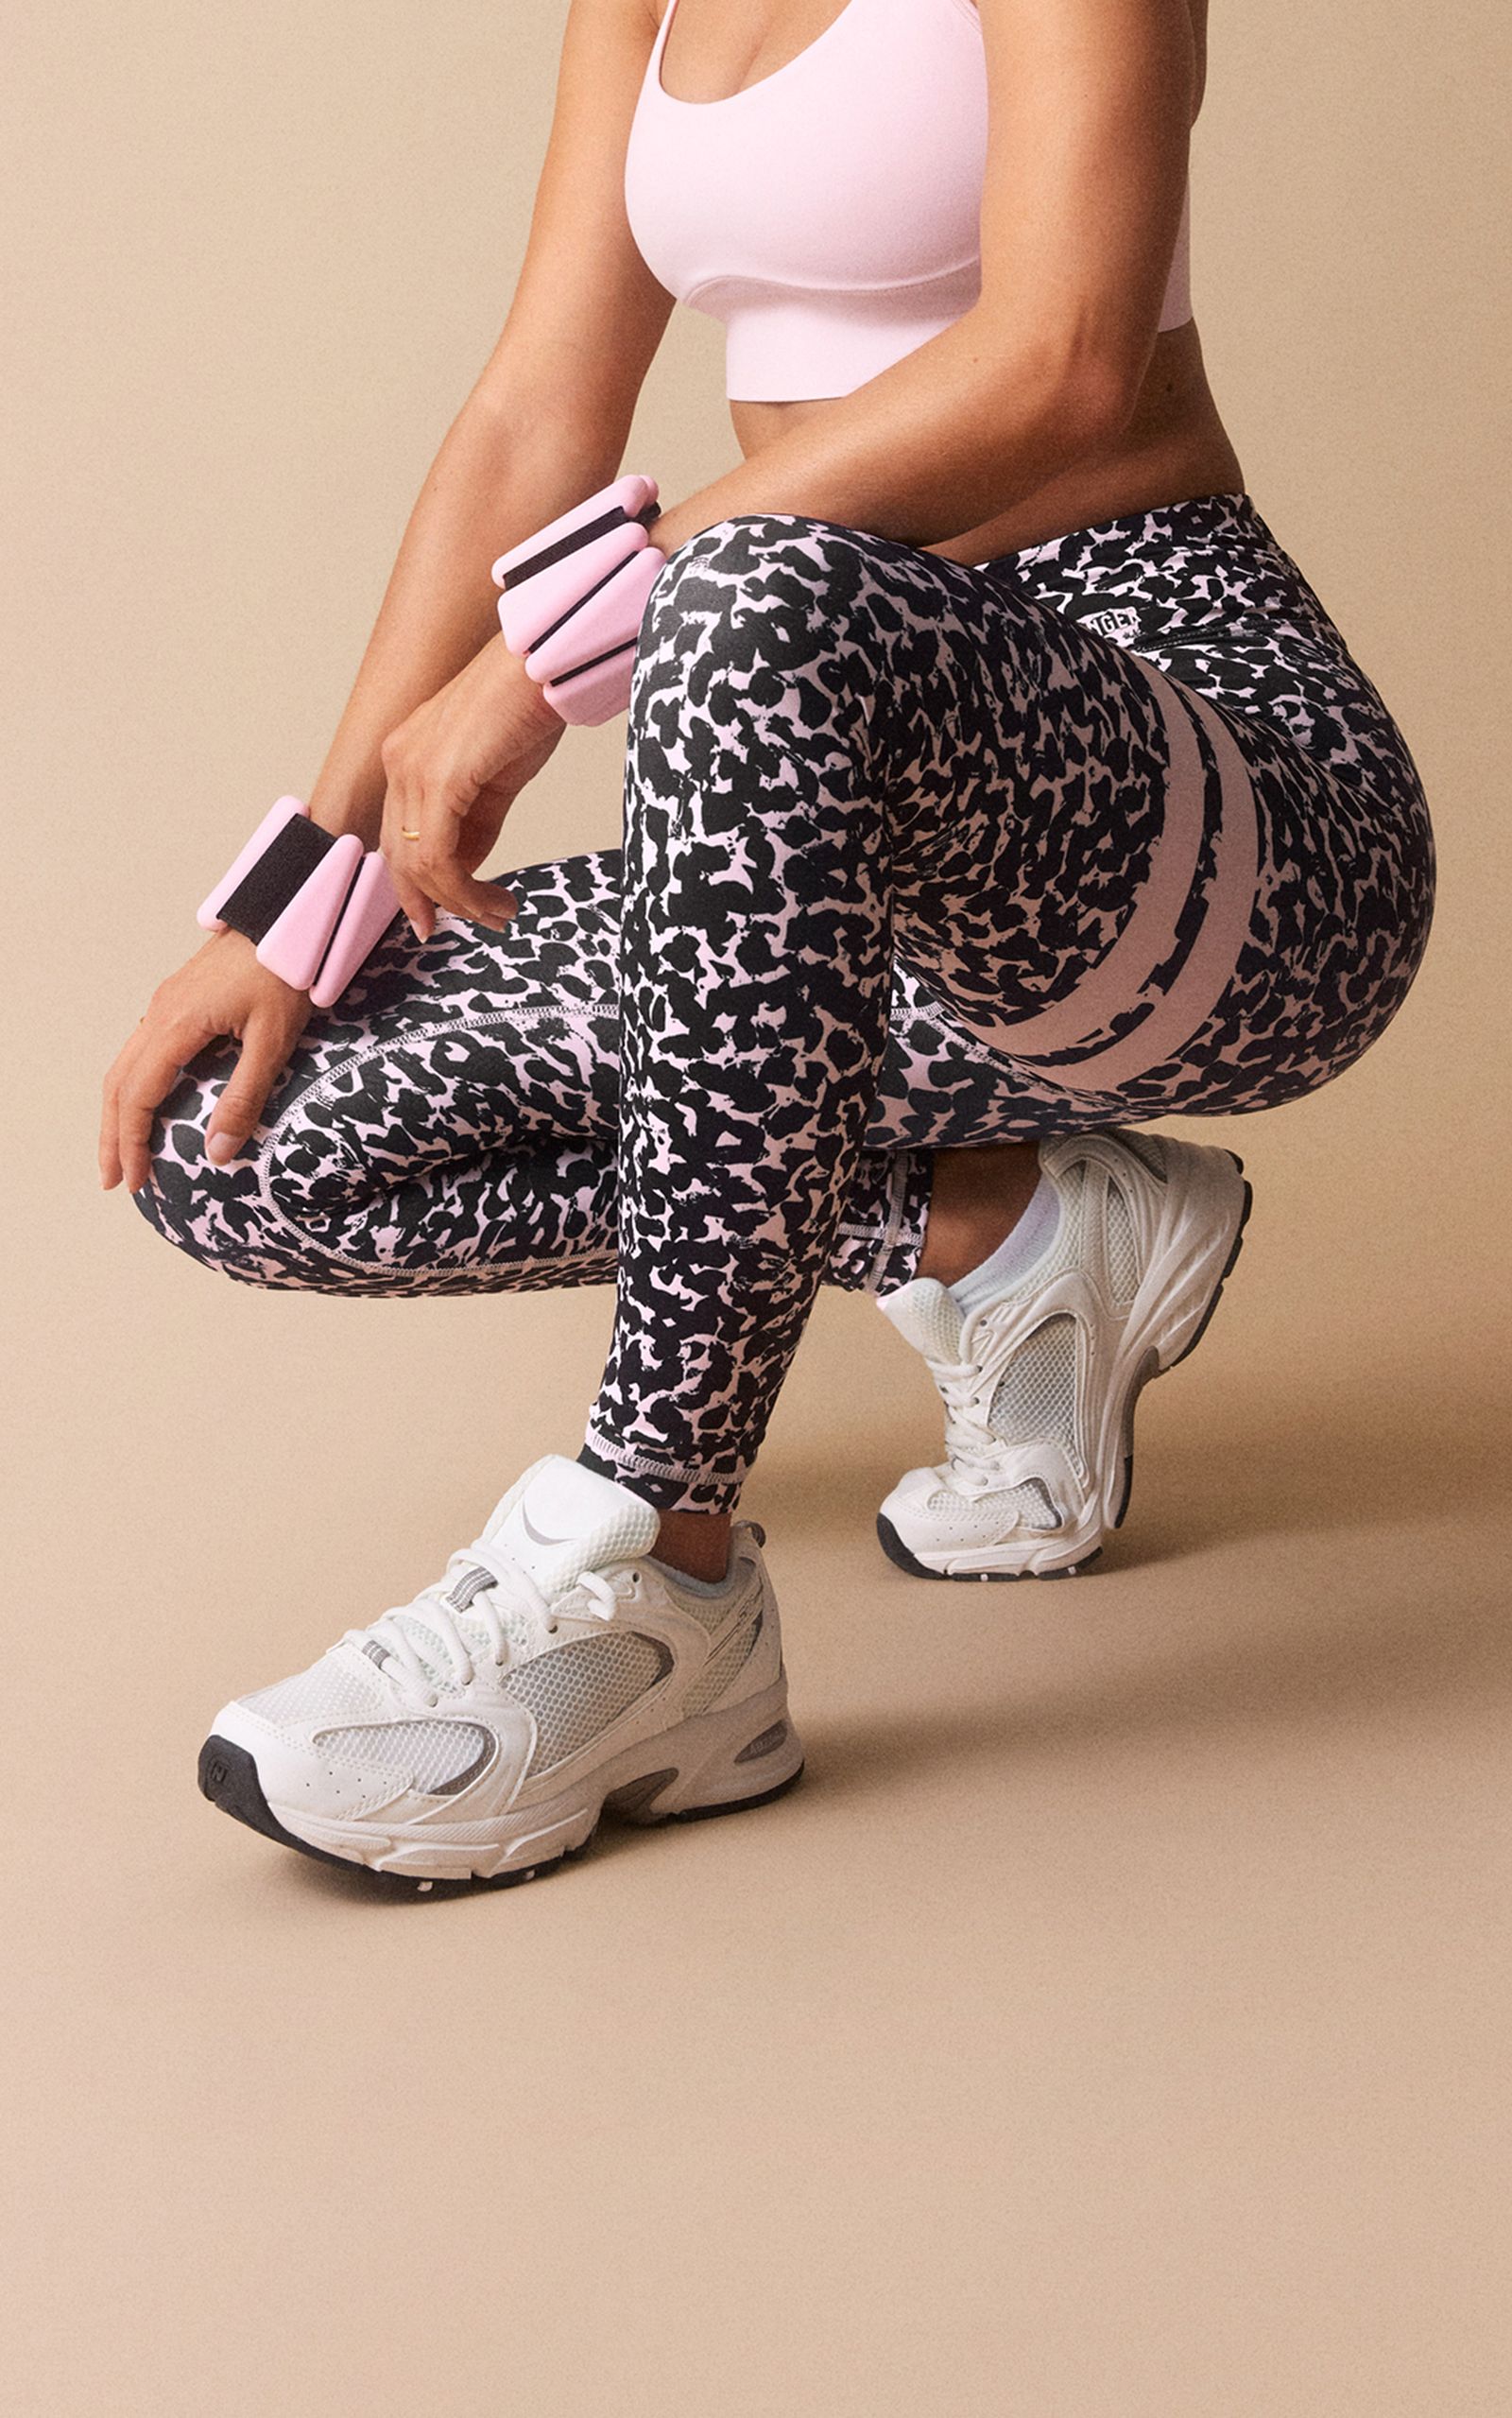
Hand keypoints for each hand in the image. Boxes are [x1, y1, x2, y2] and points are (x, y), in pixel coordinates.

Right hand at [100, 931, 312, 1191]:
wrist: (290, 916)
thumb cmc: (285, 972)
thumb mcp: (273, 1041)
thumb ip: (245, 1096)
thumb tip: (217, 1151)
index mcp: (177, 1025)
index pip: (138, 1096)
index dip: (132, 1143)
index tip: (136, 1180)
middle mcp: (160, 1013)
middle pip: (118, 1083)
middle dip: (112, 1135)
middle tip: (113, 1178)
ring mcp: (166, 1003)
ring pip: (125, 1064)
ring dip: (119, 1110)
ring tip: (121, 1149)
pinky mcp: (179, 998)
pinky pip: (142, 1048)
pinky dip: (134, 1084)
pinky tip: (147, 1102)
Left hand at [379, 633, 565, 941]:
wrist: (547, 663)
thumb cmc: (529, 706)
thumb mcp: (496, 776)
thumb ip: (476, 822)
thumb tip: (468, 868)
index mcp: (406, 756)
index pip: (398, 836)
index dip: (416, 886)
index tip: (438, 918)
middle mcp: (398, 762)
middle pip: (401, 856)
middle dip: (437, 902)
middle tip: (482, 923)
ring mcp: (413, 769)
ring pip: (420, 864)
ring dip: (464, 901)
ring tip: (502, 913)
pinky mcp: (439, 779)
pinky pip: (439, 856)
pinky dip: (466, 889)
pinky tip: (496, 898)